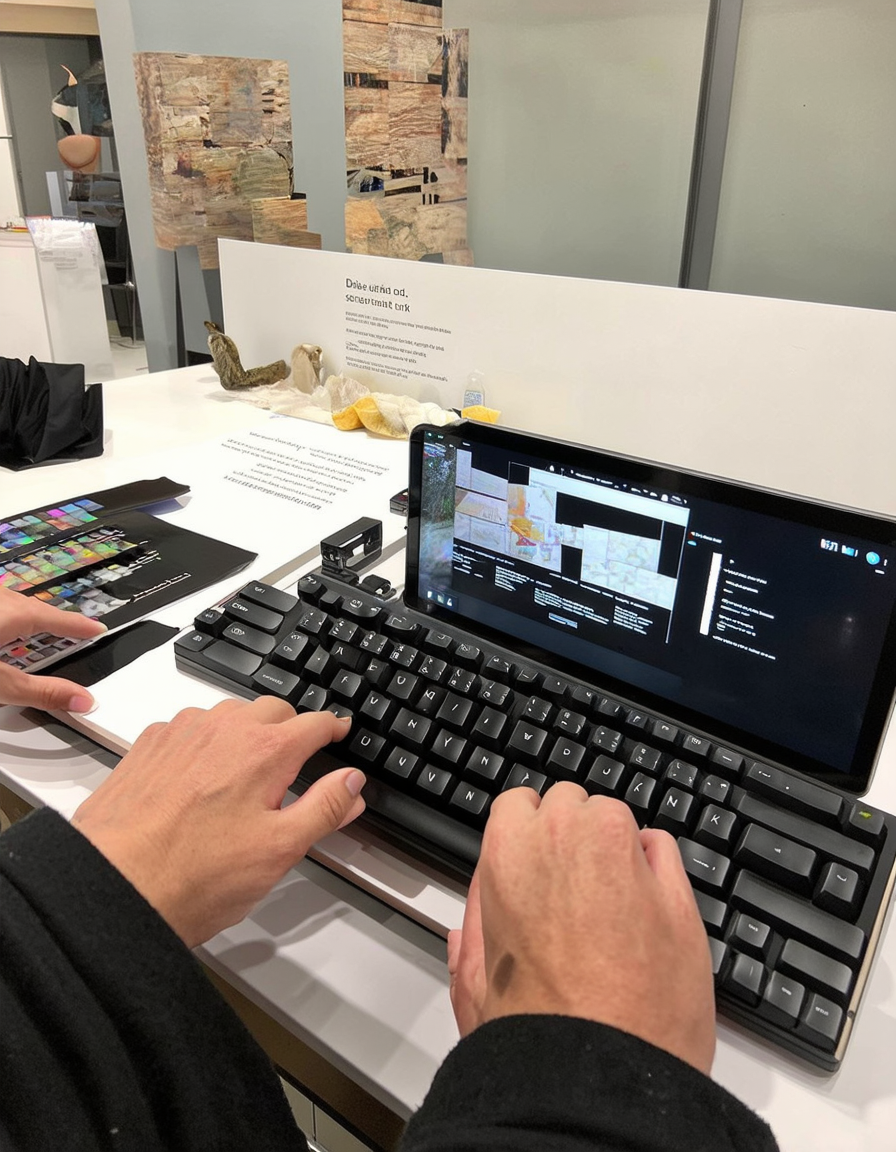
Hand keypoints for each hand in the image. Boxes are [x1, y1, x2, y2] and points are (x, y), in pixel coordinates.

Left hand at [0, 585, 105, 711]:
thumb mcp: (0, 684)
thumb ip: (41, 692)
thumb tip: (83, 699)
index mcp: (9, 613)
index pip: (54, 617)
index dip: (79, 625)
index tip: (98, 629)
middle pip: (33, 606)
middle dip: (54, 619)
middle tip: (74, 629)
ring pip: (10, 602)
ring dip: (27, 614)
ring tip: (38, 627)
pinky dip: (6, 614)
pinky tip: (3, 625)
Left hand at [71, 699, 364, 947]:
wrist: (114, 886)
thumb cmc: (193, 876)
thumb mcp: (280, 850)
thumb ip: (324, 809)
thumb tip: (353, 783)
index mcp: (265, 752)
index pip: (314, 722)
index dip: (333, 727)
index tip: (339, 732)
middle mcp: (224, 730)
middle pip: (273, 710)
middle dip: (291, 728)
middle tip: (296, 761)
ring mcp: (182, 733)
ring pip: (229, 715)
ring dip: (246, 732)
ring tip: (246, 773)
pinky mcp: (149, 746)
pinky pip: (188, 727)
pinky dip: (204, 741)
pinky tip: (201, 777)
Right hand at [447, 785, 715, 1073]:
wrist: (604, 1075)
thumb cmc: (537, 1035)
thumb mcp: (475, 988)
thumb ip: (472, 938)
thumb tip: (469, 924)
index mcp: (509, 852)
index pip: (518, 803)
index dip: (528, 836)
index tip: (533, 864)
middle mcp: (567, 836)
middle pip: (571, 802)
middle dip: (572, 836)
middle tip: (571, 890)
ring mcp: (625, 854)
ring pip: (615, 817)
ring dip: (612, 847)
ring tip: (609, 908)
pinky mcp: (675, 884)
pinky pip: (660, 846)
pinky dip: (653, 868)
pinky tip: (643, 913)